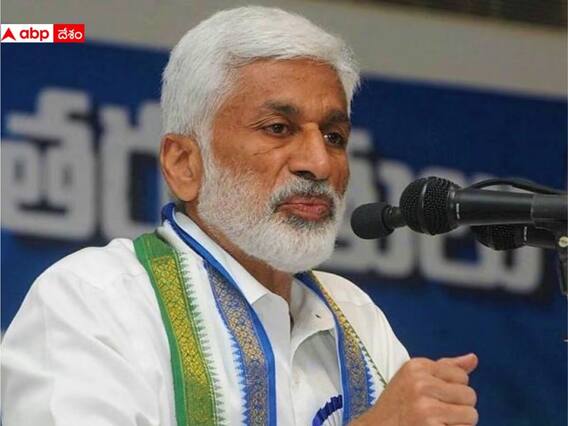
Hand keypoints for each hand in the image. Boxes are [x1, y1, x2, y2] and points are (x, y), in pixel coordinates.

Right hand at [351, 353, 478, 425]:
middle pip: (469, 395)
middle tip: (437, 412)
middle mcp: (421, 384)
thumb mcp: (414, 378)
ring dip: (459, 422)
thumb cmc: (397, 404)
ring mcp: (427, 408)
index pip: (461, 375)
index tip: (435, 396)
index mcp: (417, 367)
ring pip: (471, 415)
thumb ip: (444, 368)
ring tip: (438, 422)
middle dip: (459, 406)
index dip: (453, 388)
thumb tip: (473, 358)